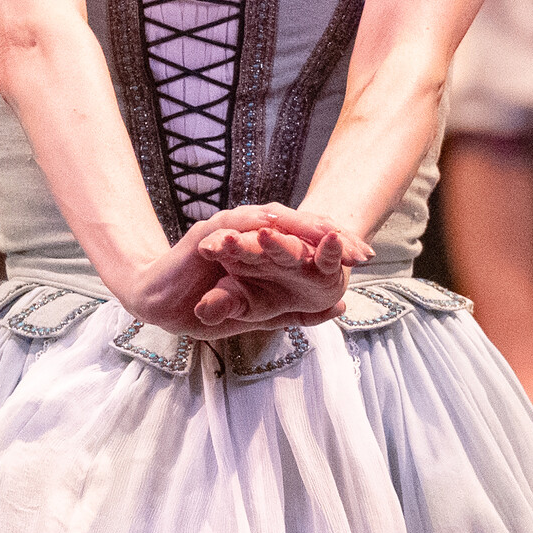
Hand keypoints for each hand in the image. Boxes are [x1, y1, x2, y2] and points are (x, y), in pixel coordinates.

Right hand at [120, 206, 354, 335]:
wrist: (164, 306)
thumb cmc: (212, 306)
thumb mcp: (261, 313)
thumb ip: (298, 310)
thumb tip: (340, 307)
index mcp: (269, 250)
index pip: (310, 241)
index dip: (339, 246)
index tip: (367, 258)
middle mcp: (255, 234)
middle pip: (300, 225)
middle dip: (331, 234)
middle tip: (359, 250)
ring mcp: (232, 229)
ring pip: (274, 219)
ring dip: (302, 226)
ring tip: (330, 235)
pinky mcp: (209, 234)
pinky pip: (237, 223)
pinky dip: (258, 225)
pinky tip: (278, 228)